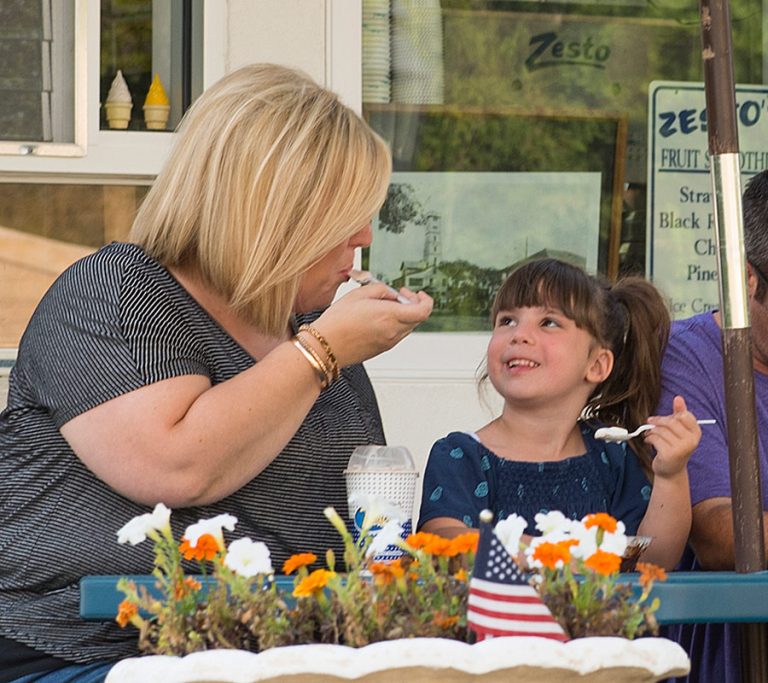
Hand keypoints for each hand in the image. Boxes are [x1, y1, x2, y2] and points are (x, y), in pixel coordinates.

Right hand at [312, 283, 432, 366]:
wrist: (324, 346)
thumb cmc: (337, 322)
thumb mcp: (358, 294)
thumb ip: (380, 290)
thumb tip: (390, 293)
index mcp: (390, 316)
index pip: (423, 311)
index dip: (425, 300)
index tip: (417, 293)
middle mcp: (393, 332)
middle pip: (417, 318)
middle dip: (411, 304)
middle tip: (398, 296)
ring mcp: (388, 343)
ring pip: (407, 327)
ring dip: (402, 315)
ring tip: (383, 306)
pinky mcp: (381, 350)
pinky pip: (396, 335)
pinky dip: (394, 324)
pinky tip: (377, 318)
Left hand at [645, 395, 700, 478]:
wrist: (671, 470)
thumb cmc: (674, 447)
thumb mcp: (679, 430)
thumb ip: (679, 413)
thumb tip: (678, 397)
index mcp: (696, 432)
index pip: (684, 415)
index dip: (671, 415)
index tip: (665, 418)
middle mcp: (691, 440)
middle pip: (671, 422)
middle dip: (657, 421)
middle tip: (650, 422)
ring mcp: (681, 448)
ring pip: (661, 430)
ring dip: (651, 431)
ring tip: (649, 434)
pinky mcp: (669, 454)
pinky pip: (655, 439)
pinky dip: (649, 438)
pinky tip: (649, 441)